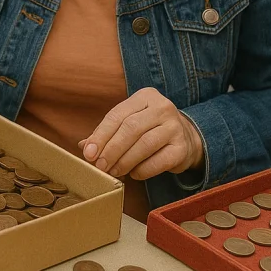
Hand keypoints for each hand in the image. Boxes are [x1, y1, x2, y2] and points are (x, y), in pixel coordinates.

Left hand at [78, 87, 204, 180]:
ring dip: (125, 161)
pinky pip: (159, 161)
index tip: (89, 153)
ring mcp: (175, 127)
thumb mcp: (129, 123)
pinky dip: (142, 170)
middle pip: (131, 128)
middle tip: (100, 166)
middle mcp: (162, 107)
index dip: (101, 135)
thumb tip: (84, 146)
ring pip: (145, 144)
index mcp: (145, 96)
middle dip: (112, 149)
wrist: (185, 138)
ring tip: (114, 172)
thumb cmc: (149, 130)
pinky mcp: (183, 148)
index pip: (117, 115)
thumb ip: (108, 133)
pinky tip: (134, 174)